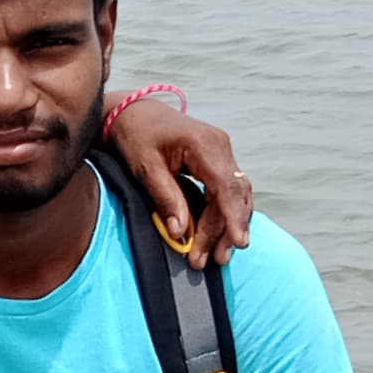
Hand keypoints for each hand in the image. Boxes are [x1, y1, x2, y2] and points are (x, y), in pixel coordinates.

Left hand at [101, 91, 253, 262]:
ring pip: (235, 195)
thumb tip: (181, 232)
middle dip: (225, 230)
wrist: (134, 112)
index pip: (226, 187)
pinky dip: (224, 214)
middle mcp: (221, 146)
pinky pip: (228, 190)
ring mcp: (222, 151)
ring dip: (227, 226)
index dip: (233, 218)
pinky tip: (216, 237)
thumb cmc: (136, 136)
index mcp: (204, 144)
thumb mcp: (145, 168)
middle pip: (234, 195)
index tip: (237, 243)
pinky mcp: (218, 159)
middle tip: (213, 261)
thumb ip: (166, 198)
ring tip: (215, 256)